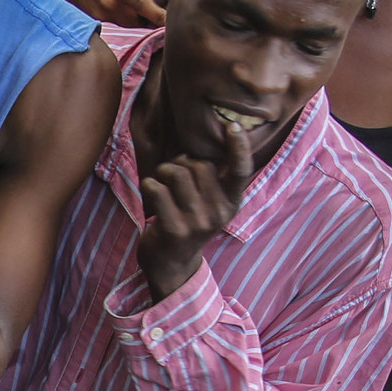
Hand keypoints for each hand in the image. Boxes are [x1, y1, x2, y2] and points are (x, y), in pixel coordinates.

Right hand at [44, 0, 164, 27]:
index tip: (178, 3)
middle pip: (149, 8)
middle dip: (161, 18)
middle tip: (169, 23)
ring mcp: (111, 4)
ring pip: (137, 22)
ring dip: (143, 21)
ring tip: (143, 14)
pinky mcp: (101, 17)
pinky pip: (122, 25)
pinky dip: (127, 23)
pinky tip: (124, 14)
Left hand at [139, 119, 253, 299]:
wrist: (172, 264)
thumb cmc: (188, 222)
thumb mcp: (210, 203)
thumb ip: (212, 178)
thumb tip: (199, 144)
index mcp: (232, 203)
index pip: (242, 170)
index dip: (239, 147)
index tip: (233, 125)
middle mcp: (219, 213)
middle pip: (199, 165)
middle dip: (181, 162)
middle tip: (173, 173)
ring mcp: (197, 222)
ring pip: (178, 174)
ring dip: (163, 171)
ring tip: (161, 180)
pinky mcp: (174, 230)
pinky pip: (158, 190)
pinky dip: (150, 184)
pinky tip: (150, 191)